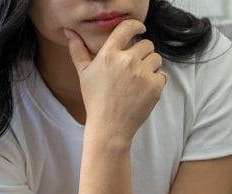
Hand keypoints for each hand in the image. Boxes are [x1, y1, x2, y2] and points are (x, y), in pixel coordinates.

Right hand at [65, 20, 165, 140]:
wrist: (109, 127)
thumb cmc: (95, 100)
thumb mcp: (84, 74)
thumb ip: (78, 51)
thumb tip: (69, 32)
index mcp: (108, 55)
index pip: (127, 28)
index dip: (136, 26)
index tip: (140, 29)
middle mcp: (126, 61)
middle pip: (146, 44)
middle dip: (142, 55)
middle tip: (131, 72)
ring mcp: (142, 73)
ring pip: (156, 58)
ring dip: (150, 68)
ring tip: (136, 82)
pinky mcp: (154, 85)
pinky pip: (162, 75)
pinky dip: (155, 83)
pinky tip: (141, 92)